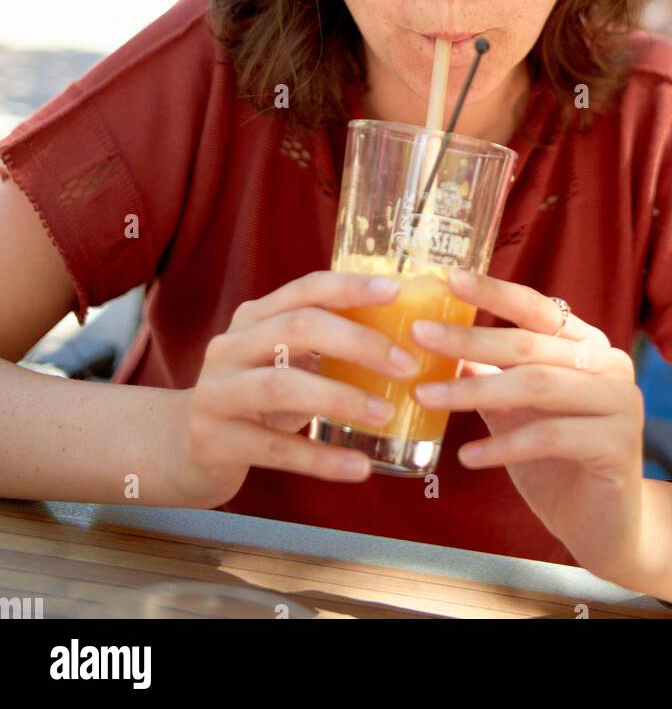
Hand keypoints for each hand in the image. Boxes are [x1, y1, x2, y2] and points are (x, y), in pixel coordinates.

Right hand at [173, 271, 415, 506]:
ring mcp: (217, 392)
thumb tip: (404, 342)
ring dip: (341, 398)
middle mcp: (231, 346)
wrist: (184, 448)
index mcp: (254, 318)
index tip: (397, 291)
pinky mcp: (213, 440)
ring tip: (385, 414)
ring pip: (282, 386)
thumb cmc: (254, 400)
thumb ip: (325, 347)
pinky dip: (321, 459)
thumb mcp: (282, 363)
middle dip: (357, 343)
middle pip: (297, 329)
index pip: (306, 289)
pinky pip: (275, 450)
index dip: (351, 287)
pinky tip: (359, 467)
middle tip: (405, 364)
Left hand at [411, 269, 645, 583]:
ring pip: (537, 385)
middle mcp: (609, 363)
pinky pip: (550, 436)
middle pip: (530, 344)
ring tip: (425, 398)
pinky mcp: (619, 443)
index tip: (449, 278)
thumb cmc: (556, 460)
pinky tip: (468, 456)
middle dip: (468, 338)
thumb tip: (434, 341)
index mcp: (586, 344)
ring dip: (474, 391)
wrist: (605, 525)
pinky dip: (503, 445)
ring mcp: (621, 401)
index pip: (537, 308)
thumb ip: (488, 374)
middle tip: (418, 336)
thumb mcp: (515, 410)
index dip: (494, 292)